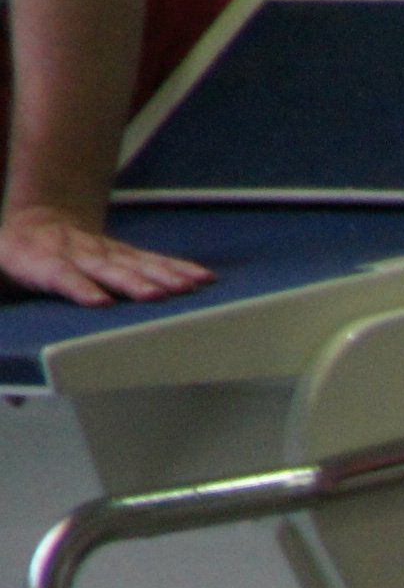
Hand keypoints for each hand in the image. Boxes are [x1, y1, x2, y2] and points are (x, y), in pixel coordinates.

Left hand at [0, 207, 210, 307]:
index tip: (97, 301)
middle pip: (104, 267)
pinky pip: (151, 262)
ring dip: (162, 276)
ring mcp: (99, 251)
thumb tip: (2, 366)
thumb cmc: (7, 253)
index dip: (76, 285)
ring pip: (132, 262)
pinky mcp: (119, 255)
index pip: (57, 273)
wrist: (35, 220)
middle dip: (131, 282)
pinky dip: (176, 270)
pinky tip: (200, 279)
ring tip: (187, 289)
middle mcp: (71, 251)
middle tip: (154, 297)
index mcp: (31, 257)